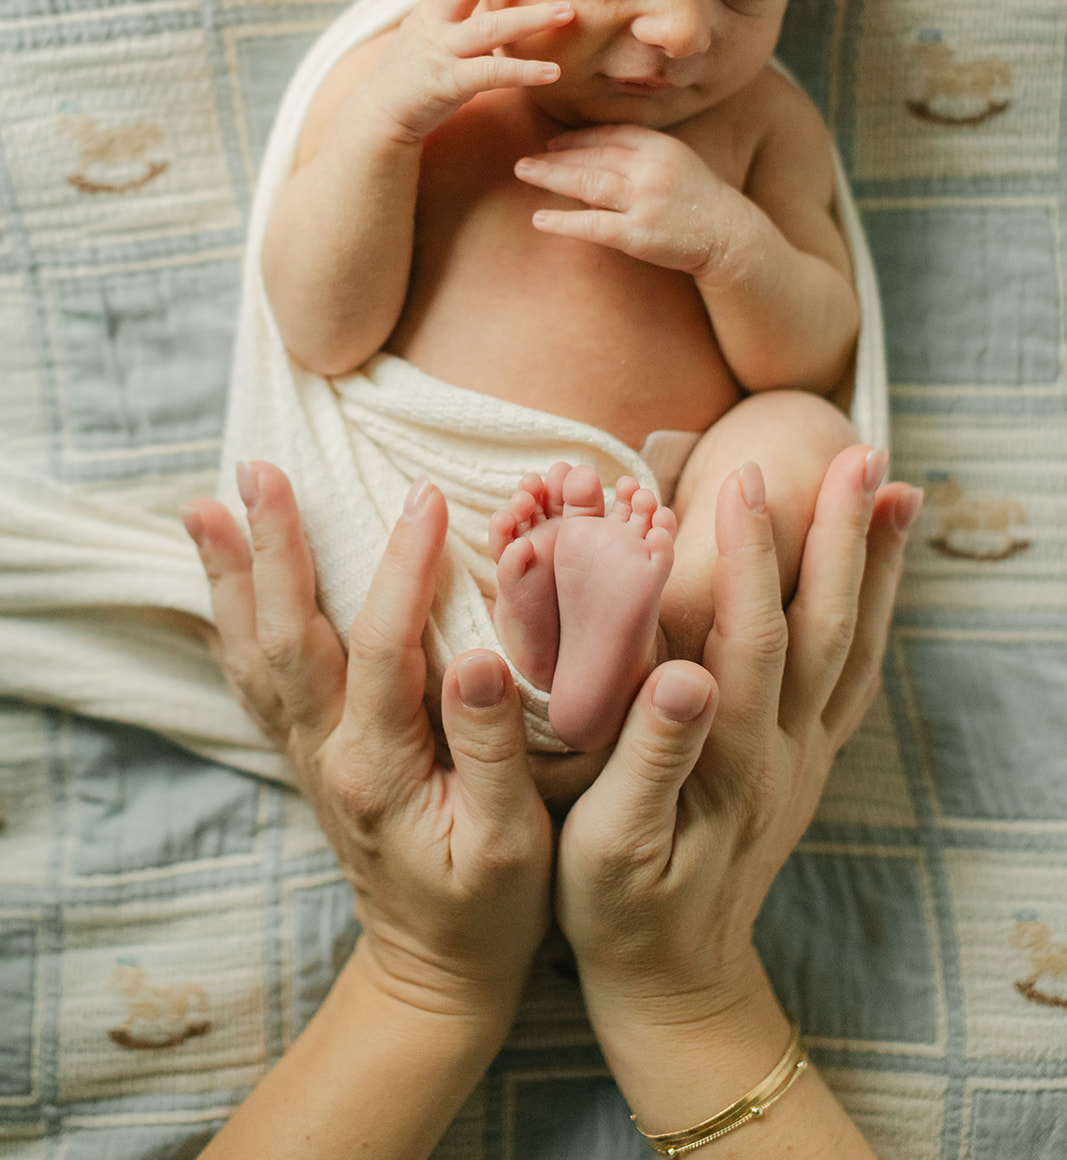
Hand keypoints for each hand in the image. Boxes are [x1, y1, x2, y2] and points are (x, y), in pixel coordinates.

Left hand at [183, 466, 552, 1027]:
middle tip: (258, 472)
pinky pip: (257, 678)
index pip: (382, 648)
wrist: (434, 969)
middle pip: (286, 637)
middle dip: (273, 548)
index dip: (402, 570)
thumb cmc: (489, 907)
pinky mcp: (309, 754)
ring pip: (255, 654)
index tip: (423, 500)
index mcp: (380, 768)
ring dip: (230, 577)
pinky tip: (225, 583)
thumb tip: (475, 658)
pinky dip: (234, 621)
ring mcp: (308, 753)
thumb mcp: (512, 840)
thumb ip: (493, 746)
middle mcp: (326, 754)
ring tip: (204, 508)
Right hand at [370, 0, 573, 139]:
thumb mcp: (427, 34)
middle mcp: (433, 25)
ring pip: (488, 28)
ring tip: (566, 12)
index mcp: (428, 9)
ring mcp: (441, 54)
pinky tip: (554, 72)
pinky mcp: (448, 84)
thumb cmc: (415, 73)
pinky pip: (491, 74)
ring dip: (530, 18)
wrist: (380, 115)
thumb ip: (452, 14)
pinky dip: (525, 72)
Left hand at [514, 123, 738, 273]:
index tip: (551, 143)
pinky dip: (563, 221)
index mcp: (660, 146)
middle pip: (593, 156)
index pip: (608, 135)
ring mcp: (646, 201)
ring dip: (551, 176)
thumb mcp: (674, 162)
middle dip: (555, 156)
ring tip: (524, 173)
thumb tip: (588, 151)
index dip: (576, 138)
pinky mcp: (640, 234)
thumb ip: (638, 153)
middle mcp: (651, 169)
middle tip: (523, 160)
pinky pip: (593, 225)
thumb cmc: (696, 200)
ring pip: (588, 182)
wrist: (729, 235)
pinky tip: (540, 219)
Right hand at [556, 449, 918, 1039]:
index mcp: (728, 759)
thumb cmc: (623, 910)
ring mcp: (804, 755)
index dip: (748, 556)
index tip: (743, 478)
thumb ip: (650, 756)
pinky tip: (875, 572)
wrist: (677, 980)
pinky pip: (855, 675)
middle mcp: (783, 750)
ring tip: (893, 489)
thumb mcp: (612, 846)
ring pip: (855, 646)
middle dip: (840, 535)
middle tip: (855, 455)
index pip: (751, 638)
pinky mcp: (807, 761)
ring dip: (875, 565)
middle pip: (827, 628)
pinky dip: (873, 613)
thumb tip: (686, 672)